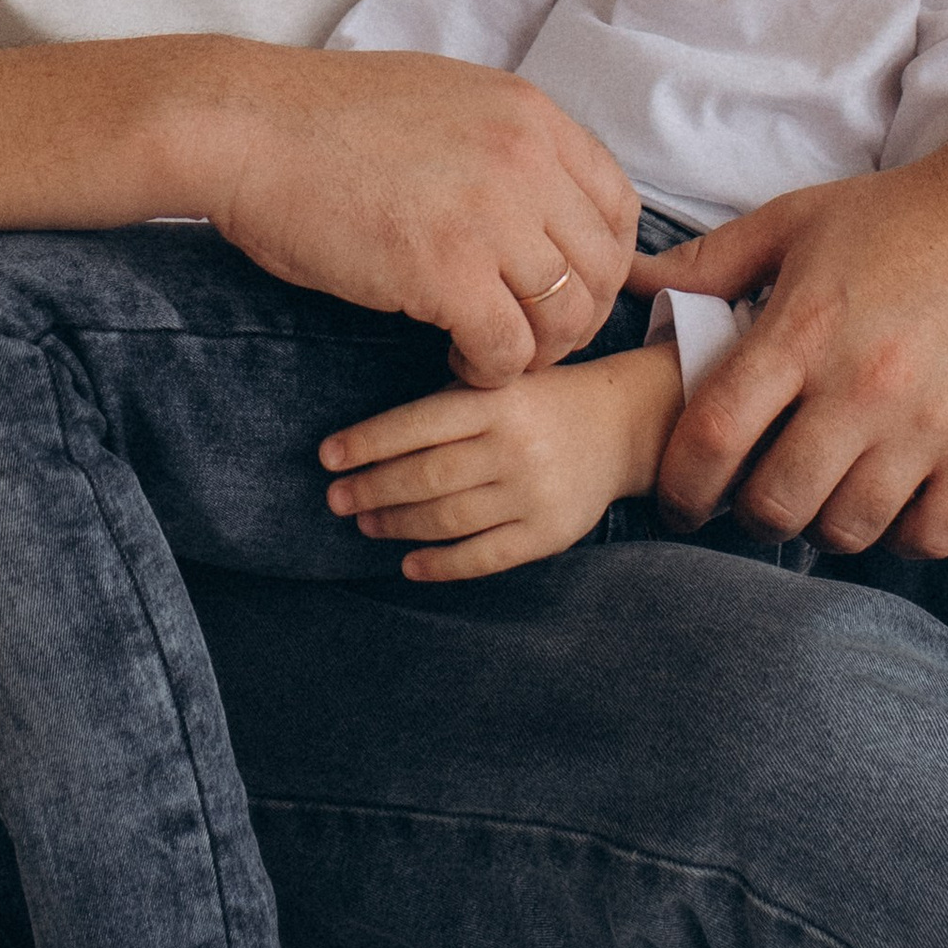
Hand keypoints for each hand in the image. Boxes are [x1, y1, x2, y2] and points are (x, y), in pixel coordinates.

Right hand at [192, 44, 639, 381]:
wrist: (246, 128)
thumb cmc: (322, 119)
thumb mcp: (442, 99)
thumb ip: (500, 140)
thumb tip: (532, 192)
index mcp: (529, 114)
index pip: (617, 202)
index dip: (602, 260)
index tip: (568, 287)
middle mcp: (526, 160)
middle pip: (599, 267)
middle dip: (574, 316)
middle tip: (530, 336)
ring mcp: (491, 216)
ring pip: (564, 315)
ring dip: (536, 350)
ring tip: (490, 353)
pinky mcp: (446, 273)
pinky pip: (507, 350)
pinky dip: (490, 371)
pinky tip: (457, 363)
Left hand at [317, 339, 684, 580]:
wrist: (619, 426)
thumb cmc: (537, 403)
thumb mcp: (498, 382)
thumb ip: (445, 404)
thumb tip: (365, 446)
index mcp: (498, 399)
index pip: (419, 422)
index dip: (368, 441)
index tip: (327, 457)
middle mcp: (516, 445)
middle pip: (428, 475)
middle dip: (373, 489)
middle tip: (337, 499)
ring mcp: (534, 493)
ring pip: (449, 518)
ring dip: (397, 525)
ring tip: (366, 523)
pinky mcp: (550, 533)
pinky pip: (484, 557)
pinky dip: (440, 565)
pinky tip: (409, 564)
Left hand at [631, 111, 947, 557]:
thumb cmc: (907, 212)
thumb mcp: (799, 220)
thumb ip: (710, 262)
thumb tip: (633, 283)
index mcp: (804, 330)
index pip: (711, 438)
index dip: (682, 484)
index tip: (683, 494)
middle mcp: (861, 388)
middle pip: (775, 503)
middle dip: (749, 510)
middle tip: (756, 491)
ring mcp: (929, 427)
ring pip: (847, 530)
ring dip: (822, 524)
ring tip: (823, 493)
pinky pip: (929, 537)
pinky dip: (901, 533)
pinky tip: (892, 499)